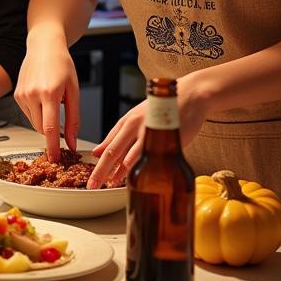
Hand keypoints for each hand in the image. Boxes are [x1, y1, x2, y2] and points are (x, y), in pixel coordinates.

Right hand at [14, 32, 79, 159]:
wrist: (43, 47)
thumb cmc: (62, 65)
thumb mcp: (74, 91)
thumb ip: (74, 119)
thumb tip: (72, 142)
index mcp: (49, 93)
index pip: (50, 128)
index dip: (53, 147)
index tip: (55, 159)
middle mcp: (32, 94)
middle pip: (42, 129)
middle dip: (53, 134)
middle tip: (64, 132)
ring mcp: (22, 95)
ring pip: (35, 123)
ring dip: (45, 122)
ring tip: (53, 104)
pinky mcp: (16, 95)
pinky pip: (29, 114)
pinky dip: (38, 112)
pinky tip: (43, 98)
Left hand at [88, 78, 210, 188]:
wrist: (189, 96)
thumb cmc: (162, 110)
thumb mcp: (136, 118)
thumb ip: (118, 135)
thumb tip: (97, 152)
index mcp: (126, 122)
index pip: (107, 146)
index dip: (97, 163)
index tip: (90, 177)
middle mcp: (133, 125)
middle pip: (112, 151)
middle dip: (100, 170)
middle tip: (92, 184)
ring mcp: (147, 131)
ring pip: (128, 154)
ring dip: (118, 171)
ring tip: (109, 184)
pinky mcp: (163, 136)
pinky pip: (147, 152)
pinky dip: (137, 165)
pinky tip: (131, 174)